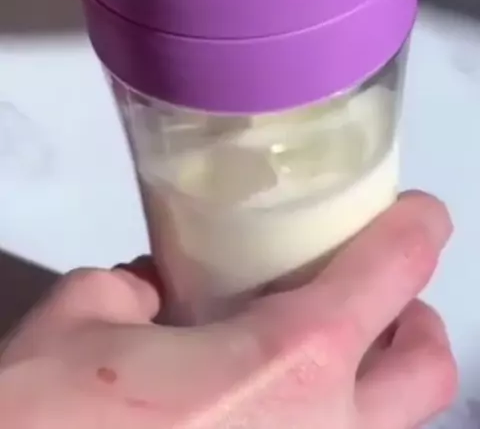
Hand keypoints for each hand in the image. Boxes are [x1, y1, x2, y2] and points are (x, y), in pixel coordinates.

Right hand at [0, 193, 455, 428]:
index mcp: (289, 363)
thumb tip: (151, 294)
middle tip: (374, 300)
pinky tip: (265, 414)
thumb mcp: (84, 314)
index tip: (420, 211)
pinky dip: (325, 423)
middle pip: (428, 371)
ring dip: (376, 383)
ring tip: (323, 358)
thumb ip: (131, 289)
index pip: (392, 271)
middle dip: (415, 322)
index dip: (417, 227)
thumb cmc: (51, 414)